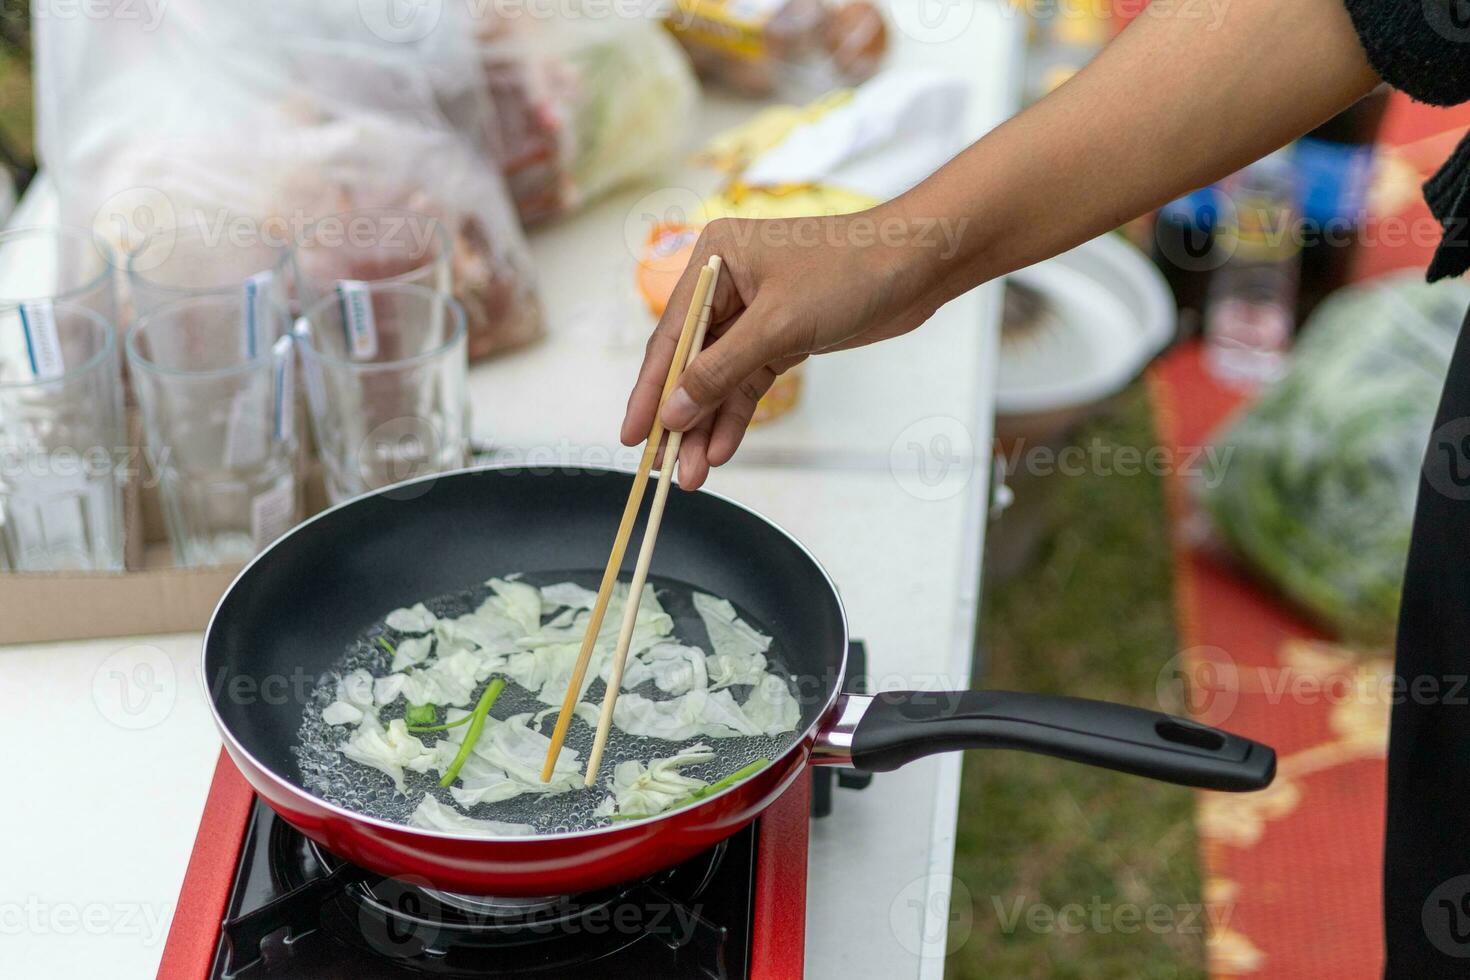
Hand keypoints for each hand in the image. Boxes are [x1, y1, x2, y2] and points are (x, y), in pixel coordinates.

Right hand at [620, 208, 946, 489]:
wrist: (919, 263)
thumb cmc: (850, 271)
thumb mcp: (778, 325)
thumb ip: (722, 371)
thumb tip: (674, 411)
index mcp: (713, 259)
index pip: (670, 335)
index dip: (649, 390)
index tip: (632, 436)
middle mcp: (727, 283)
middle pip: (691, 362)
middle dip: (680, 418)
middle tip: (662, 468)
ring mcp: (755, 313)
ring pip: (719, 380)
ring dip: (707, 426)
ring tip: (691, 475)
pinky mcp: (782, 336)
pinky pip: (748, 382)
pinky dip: (736, 416)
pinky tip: (722, 450)